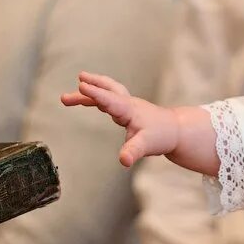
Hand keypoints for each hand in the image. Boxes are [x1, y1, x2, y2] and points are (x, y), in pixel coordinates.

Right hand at [60, 71, 179, 166]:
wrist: (175, 130)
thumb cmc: (161, 136)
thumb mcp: (145, 146)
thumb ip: (133, 152)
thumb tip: (123, 161)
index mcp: (129, 110)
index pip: (109, 99)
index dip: (95, 93)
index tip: (81, 85)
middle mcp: (127, 103)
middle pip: (108, 89)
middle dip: (91, 86)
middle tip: (75, 82)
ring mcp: (127, 104)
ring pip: (107, 93)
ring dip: (90, 92)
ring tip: (68, 99)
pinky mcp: (127, 109)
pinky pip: (109, 99)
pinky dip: (97, 98)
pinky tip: (90, 102)